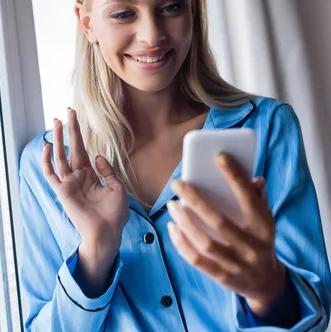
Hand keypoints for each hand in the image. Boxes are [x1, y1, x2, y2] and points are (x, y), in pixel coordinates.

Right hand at [43, 108, 129, 248]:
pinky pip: (51, 174)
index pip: (82, 149)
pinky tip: (47, 147)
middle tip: (68, 111)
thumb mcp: (117, 188)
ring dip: (59, 138)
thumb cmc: (114, 214)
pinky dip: (47, 161)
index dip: (79, 133)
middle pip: (71, 147)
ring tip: (57, 121)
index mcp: (90, 175)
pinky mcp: (62, 192)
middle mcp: (77, 177)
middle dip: (69, 129)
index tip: (76, 117)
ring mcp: (68, 183)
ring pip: (60, 156)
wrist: (107, 233)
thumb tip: (97, 156)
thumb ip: (107, 171)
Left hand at [168, 153, 285, 316]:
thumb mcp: (265, 220)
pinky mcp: (222, 277)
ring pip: (205, 242)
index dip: (235, 177)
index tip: (218, 157)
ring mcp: (237, 265)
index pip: (249, 199)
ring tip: (172, 204)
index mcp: (264, 228)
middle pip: (219, 222)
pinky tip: (172, 227)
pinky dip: (181, 243)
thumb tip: (253, 176)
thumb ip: (258, 198)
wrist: (267, 283)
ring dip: (184, 221)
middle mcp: (252, 247)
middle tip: (177, 182)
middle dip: (195, 199)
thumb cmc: (259, 240)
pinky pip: (196, 260)